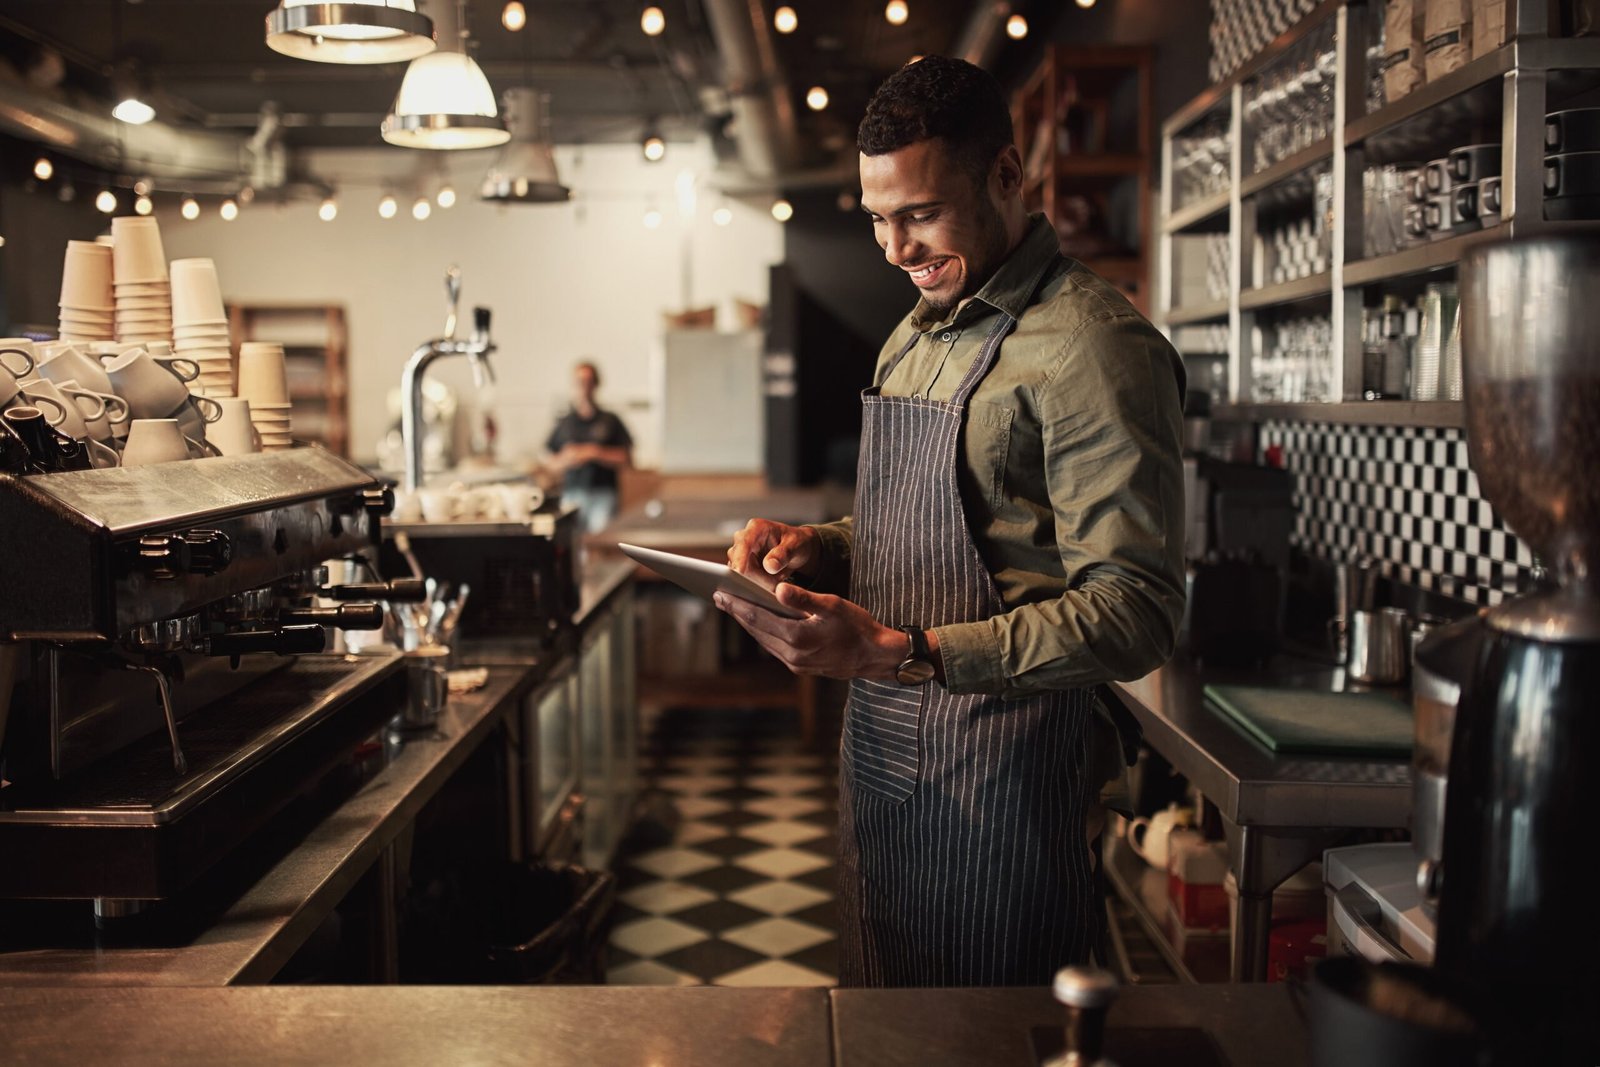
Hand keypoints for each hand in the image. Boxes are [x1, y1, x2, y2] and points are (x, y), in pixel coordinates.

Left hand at [713, 585, 904, 680]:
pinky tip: (759, 622)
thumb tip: (777, 589)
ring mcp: (795, 663)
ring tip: (734, 608)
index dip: (737, 604)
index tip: (720, 592)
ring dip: (748, 623)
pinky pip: (774, 647)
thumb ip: (803, 598)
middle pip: (756, 630)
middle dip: (737, 612)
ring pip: (764, 640)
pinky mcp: (800, 667)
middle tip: (719, 596)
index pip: (758, 617)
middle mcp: (792, 654)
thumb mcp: (833, 605)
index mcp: (798, 636)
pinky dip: (763, 632)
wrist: (875, 657)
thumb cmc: (858, 627)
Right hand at [727, 518, 818, 591]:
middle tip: (775, 584)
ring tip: (777, 579)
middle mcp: (745, 538)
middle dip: (756, 576)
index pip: (744, 542)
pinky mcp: (742, 566)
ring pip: (741, 573)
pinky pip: (745, 579)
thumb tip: (769, 566)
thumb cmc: (796, 543)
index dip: (740, 558)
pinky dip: (758, 584)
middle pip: (739, 561)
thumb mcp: (796, 545)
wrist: (796, 550)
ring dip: (758, 582)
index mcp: (757, 528)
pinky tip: (771, 581)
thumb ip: (783, 554)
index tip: (740, 573)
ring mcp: (741, 553)